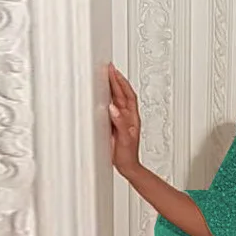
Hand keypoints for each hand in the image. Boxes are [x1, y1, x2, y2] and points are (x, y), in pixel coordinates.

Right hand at [108, 62, 141, 176]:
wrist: (128, 166)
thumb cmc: (127, 155)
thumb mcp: (124, 139)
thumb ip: (119, 123)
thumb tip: (113, 108)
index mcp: (132, 119)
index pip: (127, 95)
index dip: (121, 82)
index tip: (114, 71)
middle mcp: (128, 117)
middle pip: (123, 94)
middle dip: (116, 80)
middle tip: (109, 68)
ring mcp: (122, 120)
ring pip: (118, 99)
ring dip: (113, 87)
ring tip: (107, 76)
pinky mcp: (116, 125)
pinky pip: (113, 107)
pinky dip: (109, 98)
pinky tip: (104, 95)